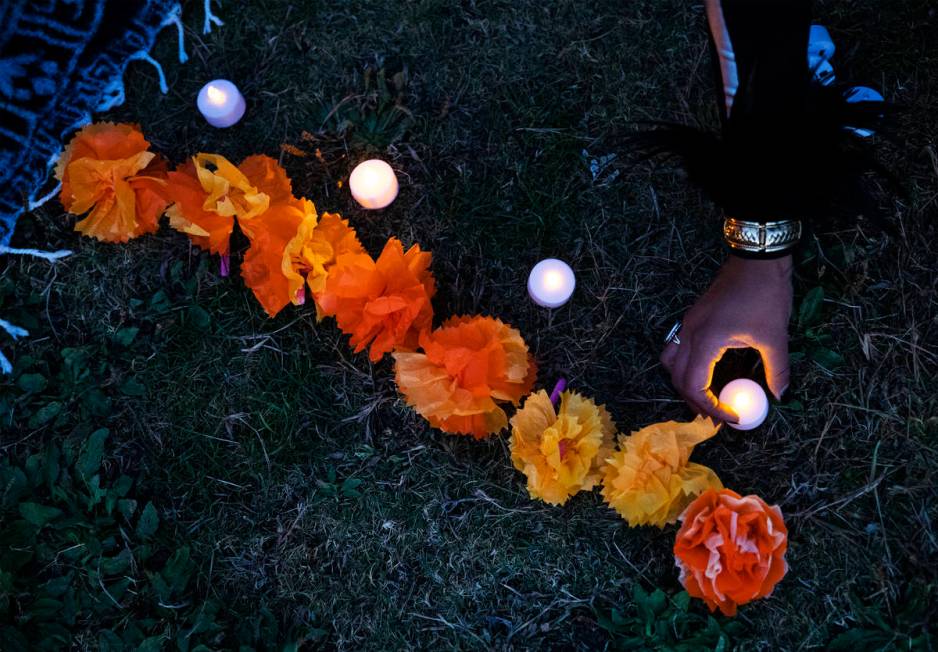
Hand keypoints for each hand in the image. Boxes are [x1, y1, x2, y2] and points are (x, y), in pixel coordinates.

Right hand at [661, 254, 792, 421]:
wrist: (756, 258)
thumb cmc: (765, 294)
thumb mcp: (775, 336)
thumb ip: (776, 369)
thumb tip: (779, 395)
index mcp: (706, 341)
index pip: (695, 386)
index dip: (710, 407)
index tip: (731, 417)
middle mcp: (689, 333)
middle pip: (677, 378)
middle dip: (694, 401)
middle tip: (716, 416)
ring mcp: (688, 323)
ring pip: (670, 361)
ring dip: (684, 382)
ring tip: (705, 395)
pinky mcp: (693, 317)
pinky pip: (678, 347)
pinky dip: (687, 365)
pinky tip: (708, 369)